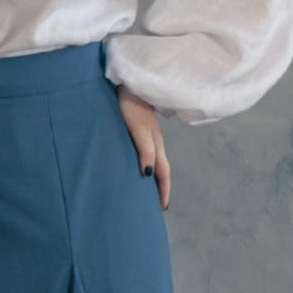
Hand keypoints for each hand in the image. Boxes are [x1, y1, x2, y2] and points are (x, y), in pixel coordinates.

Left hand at [116, 86, 170, 209]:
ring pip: (154, 161)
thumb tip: (148, 175)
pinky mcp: (139, 129)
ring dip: (154, 177)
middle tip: (157, 205)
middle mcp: (155, 142)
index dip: (163, 191)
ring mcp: (148, 135)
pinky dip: (146, 164)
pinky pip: (146, 153)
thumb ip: (145, 151)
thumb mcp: (138, 130)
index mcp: (156, 145)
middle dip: (161, 187)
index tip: (162, 208)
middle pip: (161, 169)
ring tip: (147, 191)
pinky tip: (138, 166)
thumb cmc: (131, 106)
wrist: (129, 84)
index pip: (163, 173)